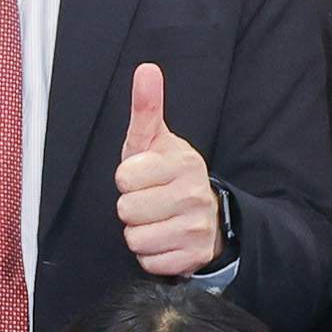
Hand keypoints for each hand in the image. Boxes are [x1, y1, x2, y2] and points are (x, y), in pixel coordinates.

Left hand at [115, 61, 223, 276]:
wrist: (207, 215)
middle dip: (132, 208)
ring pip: (135, 238)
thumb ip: (147, 108)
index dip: (127, 179)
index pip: (124, 177)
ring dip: (140, 232)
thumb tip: (146, 69)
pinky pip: (149, 261)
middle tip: (150, 201)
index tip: (143, 177)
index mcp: (183, 162)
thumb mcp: (155, 141)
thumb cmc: (168, 175)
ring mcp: (196, 228)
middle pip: (127, 210)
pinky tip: (165, 239)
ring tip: (156, 220)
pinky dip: (151, 255)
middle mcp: (194, 194)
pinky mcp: (193, 257)